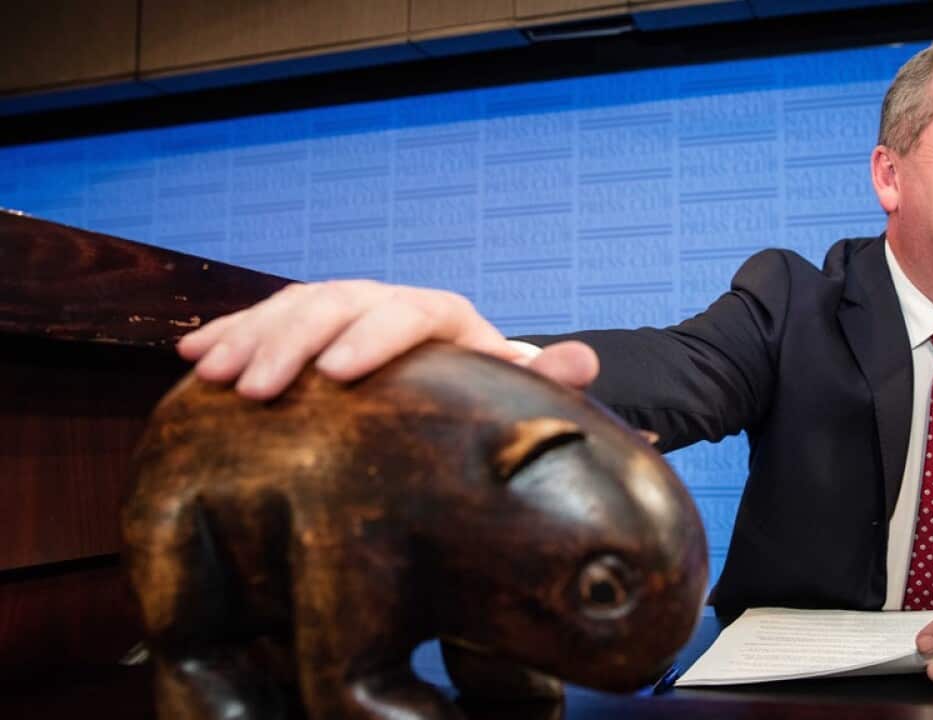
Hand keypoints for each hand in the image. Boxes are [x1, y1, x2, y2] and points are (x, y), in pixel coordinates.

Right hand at [176, 280, 598, 398]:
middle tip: (256, 390)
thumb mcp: (510, 386)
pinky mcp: (309, 323)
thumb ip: (544, 377)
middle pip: (337, 306)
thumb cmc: (481, 393)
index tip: (335, 377)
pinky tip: (192, 356)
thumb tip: (586, 359)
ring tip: (213, 375)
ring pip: (292, 308)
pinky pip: (262, 319)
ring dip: (248, 338)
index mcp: (441, 314)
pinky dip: (228, 334)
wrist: (453, 380)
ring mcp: (344, 308)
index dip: (369, 340)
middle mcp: (388, 300)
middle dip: (292, 344)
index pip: (405, 314)